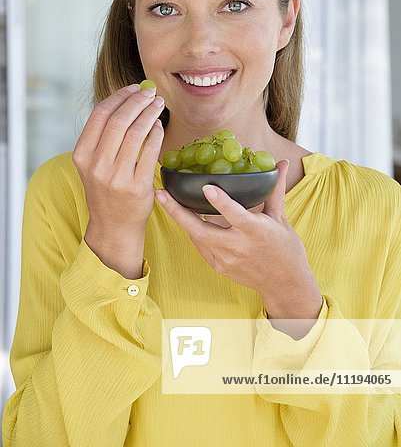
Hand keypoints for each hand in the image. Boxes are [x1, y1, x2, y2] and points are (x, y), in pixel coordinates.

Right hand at [72, 84, 164, 273]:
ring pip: (136, 133)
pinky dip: (156, 134)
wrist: (114, 225)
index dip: (119, 97)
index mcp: (82, 155)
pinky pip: (150, 151)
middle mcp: (96, 165)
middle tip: (151, 93)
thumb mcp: (93, 164)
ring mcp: (116, 177)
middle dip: (137, 101)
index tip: (133, 88)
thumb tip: (126, 100)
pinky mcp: (137, 186)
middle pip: (119, 121)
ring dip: (150, 114)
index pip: (100, 115)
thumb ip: (103, 137)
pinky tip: (159, 126)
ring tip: (158, 105)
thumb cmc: (106, 189)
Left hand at [155, 160, 321, 321]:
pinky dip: (193, 231)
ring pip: (196, 237)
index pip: (235, 215)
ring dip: (181, 218)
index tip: (207, 187)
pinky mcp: (218, 267)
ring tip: (166, 199)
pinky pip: (200, 245)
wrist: (284, 284)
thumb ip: (275, 190)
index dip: (221, 202)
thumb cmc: (286, 248)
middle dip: (177, 212)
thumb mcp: (281, 218)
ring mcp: (225, 260)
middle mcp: (238, 247)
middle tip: (160, 194)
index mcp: (255, 231)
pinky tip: (185, 217)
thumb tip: (282, 163)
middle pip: (201, 230)